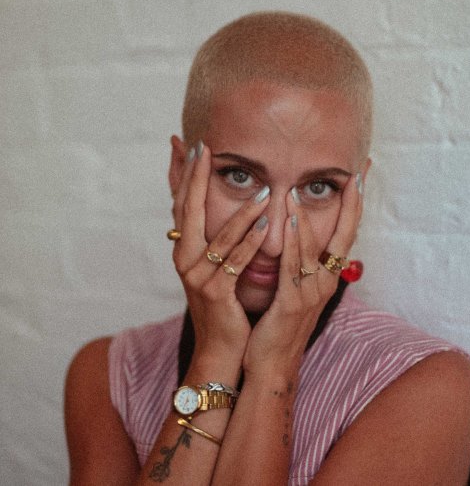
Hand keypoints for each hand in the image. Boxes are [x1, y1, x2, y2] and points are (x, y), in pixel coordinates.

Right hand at [172, 142, 270, 359]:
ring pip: (219, 234)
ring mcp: (197, 275)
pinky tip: (264, 223)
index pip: (182, 203)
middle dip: (196, 177)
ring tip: (259, 187)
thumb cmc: (221, 301)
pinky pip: (235, 261)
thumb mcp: (212, 265)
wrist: (220, 345)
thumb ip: (215, 236)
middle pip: (189, 210)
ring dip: (239, 209)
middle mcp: (184, 258)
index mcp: (184, 249)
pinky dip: (249, 241)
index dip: (186, 174)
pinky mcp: (215, 291)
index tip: (193, 146)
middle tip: (203, 146)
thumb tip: (220, 207)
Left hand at [242, 173, 362, 376]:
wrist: (272, 364)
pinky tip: (291, 218)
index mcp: (326, 278)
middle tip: (356, 173)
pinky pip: (293, 266)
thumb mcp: (295, 290)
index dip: (354, 206)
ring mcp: (311, 293)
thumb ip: (299, 264)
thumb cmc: (281, 325)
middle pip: (344, 236)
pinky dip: (294, 241)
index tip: (358, 177)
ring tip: (302, 187)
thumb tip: (298, 237)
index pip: (345, 234)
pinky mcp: (292, 304)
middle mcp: (325, 282)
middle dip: (351, 204)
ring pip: (315, 247)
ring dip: (309, 215)